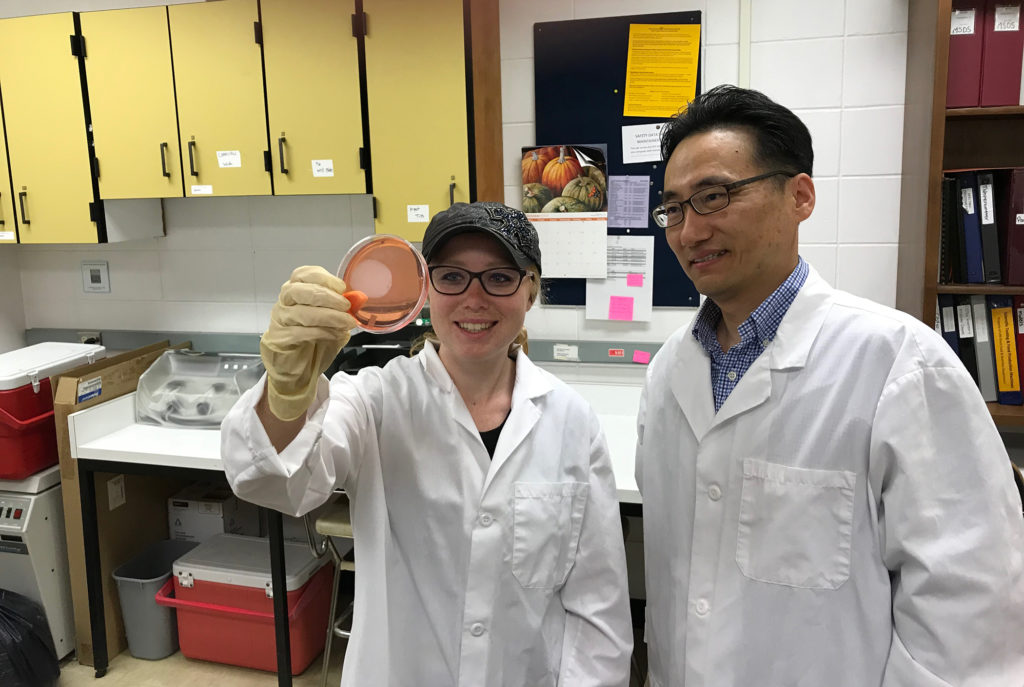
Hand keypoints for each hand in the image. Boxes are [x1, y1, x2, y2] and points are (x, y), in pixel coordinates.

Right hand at [260, 266, 365, 420]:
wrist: (296, 367)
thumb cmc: (313, 339)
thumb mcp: (333, 321)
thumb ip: (343, 309)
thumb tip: (359, 298)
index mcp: (296, 290)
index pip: (303, 275)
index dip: (323, 278)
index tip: (342, 287)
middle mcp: (284, 302)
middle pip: (298, 290)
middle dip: (326, 296)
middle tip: (345, 305)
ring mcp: (280, 320)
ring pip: (300, 312)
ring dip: (328, 316)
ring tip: (346, 322)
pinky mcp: (279, 340)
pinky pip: (299, 333)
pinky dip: (321, 332)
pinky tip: (335, 334)